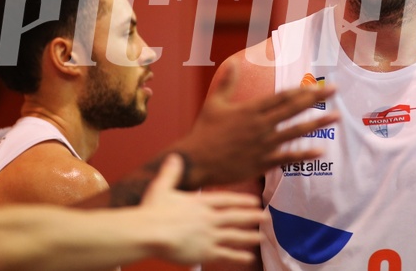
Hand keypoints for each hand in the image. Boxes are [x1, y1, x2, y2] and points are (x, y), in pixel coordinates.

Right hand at [140, 153, 263, 264]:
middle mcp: (209, 218)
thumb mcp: (162, 187)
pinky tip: (248, 258)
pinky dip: (238, 256)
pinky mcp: (205, 253)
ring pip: (235, 236)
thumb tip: (174, 156)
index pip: (227, 200)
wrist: (149, 232)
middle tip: (266, 217)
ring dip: (249, 236)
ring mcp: (209, 236)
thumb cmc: (153, 211)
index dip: (242, 200)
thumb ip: (171, 173)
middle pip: (236, 217)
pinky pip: (226, 255)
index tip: (254, 201)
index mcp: (200, 202)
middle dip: (252, 217)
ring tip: (261, 236)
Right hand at [175, 62, 337, 188]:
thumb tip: (231, 63)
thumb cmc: (204, 131)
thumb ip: (227, 83)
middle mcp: (260, 125)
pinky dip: (304, 155)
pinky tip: (321, 151)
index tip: (317, 84)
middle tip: (335, 90)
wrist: (195, 160)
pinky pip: (287, 158)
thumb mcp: (214, 103)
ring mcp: (263, 144)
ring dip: (317, 124)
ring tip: (336, 117)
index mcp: (250, 109)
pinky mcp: (262, 162)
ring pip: (295, 132)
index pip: (281, 96)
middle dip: (316, 98)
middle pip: (293, 109)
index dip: (301, 90)